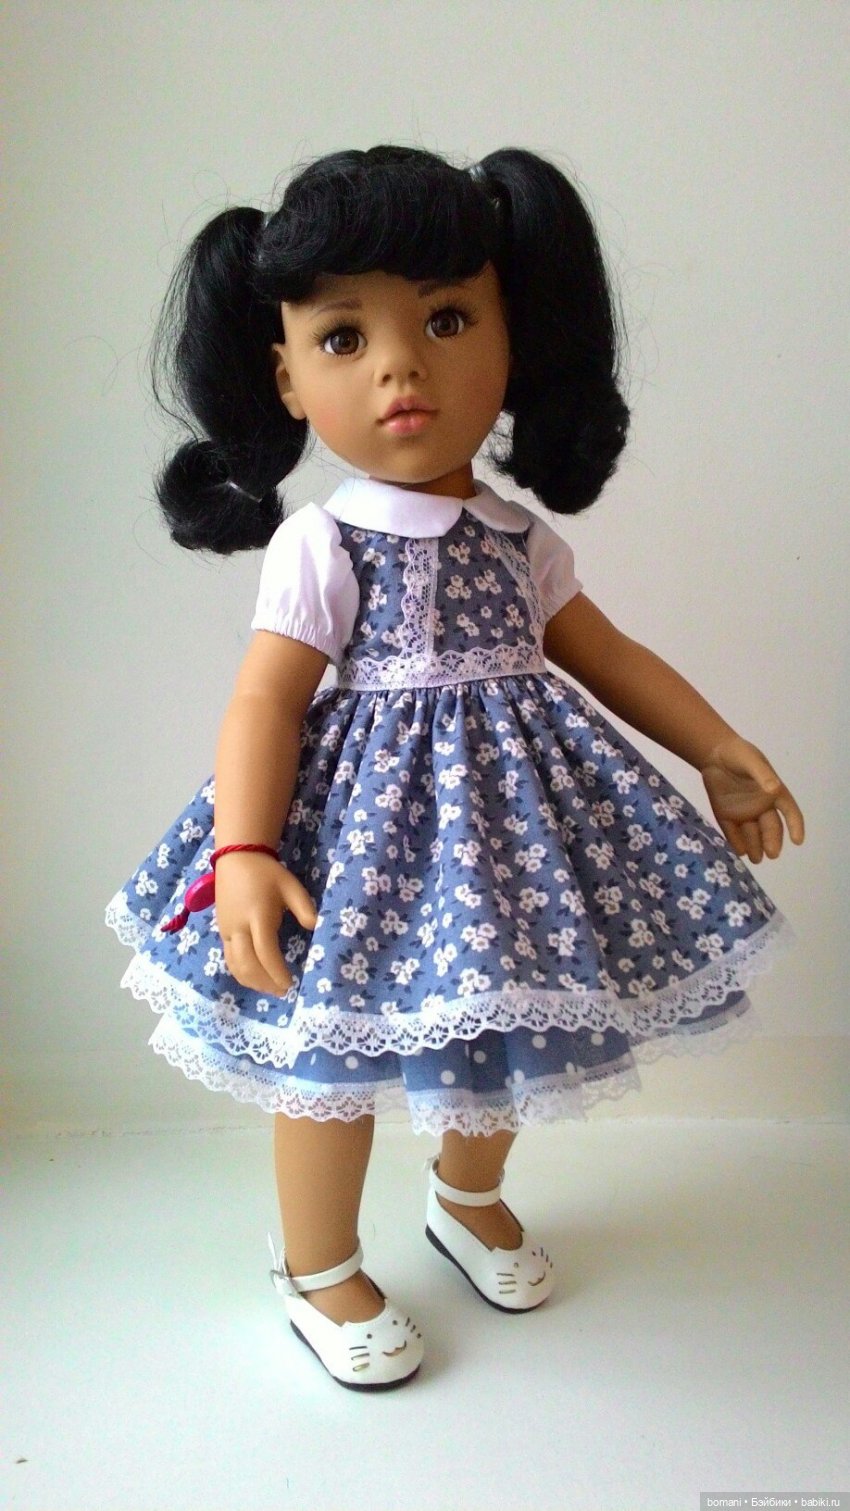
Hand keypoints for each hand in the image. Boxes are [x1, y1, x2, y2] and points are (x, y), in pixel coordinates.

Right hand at [215, 853, 318, 995]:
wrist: (237, 859)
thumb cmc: (268, 874)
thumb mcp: (291, 886)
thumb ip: (305, 908)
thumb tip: (316, 928)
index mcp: (258, 915)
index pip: (265, 952)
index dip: (276, 972)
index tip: (290, 983)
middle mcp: (239, 927)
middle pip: (247, 965)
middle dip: (265, 982)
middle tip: (283, 991)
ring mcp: (227, 931)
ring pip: (235, 966)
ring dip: (252, 982)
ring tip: (271, 988)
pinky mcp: (222, 932)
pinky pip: (229, 960)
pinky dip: (242, 974)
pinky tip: (256, 978)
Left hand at [700, 735, 804, 863]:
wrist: (713, 753)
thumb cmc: (739, 754)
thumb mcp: (751, 760)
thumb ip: (762, 774)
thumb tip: (774, 789)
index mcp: (774, 793)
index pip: (790, 812)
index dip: (795, 826)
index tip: (798, 840)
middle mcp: (761, 807)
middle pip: (771, 828)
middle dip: (772, 842)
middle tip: (772, 854)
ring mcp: (744, 813)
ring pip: (752, 834)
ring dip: (755, 847)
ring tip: (756, 859)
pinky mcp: (726, 816)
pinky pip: (732, 832)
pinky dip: (736, 842)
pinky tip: (739, 852)